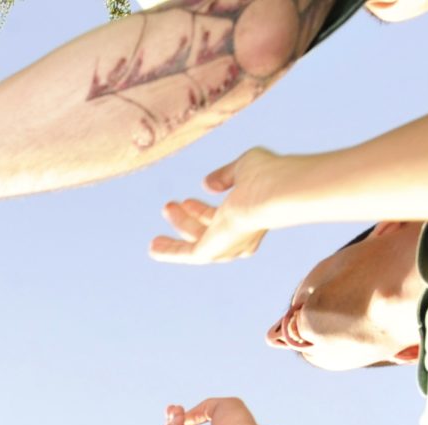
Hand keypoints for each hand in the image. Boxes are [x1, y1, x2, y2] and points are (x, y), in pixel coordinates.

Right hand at [151, 148, 284, 264]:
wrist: (274, 193)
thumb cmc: (268, 175)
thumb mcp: (245, 165)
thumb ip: (226, 174)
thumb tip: (206, 184)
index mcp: (251, 217)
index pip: (222, 217)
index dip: (203, 210)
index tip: (189, 198)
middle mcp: (241, 236)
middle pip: (208, 231)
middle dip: (188, 218)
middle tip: (170, 204)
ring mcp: (227, 246)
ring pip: (197, 241)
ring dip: (180, 226)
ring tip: (164, 211)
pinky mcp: (211, 252)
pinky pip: (186, 254)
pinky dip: (169, 251)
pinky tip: (153, 247)